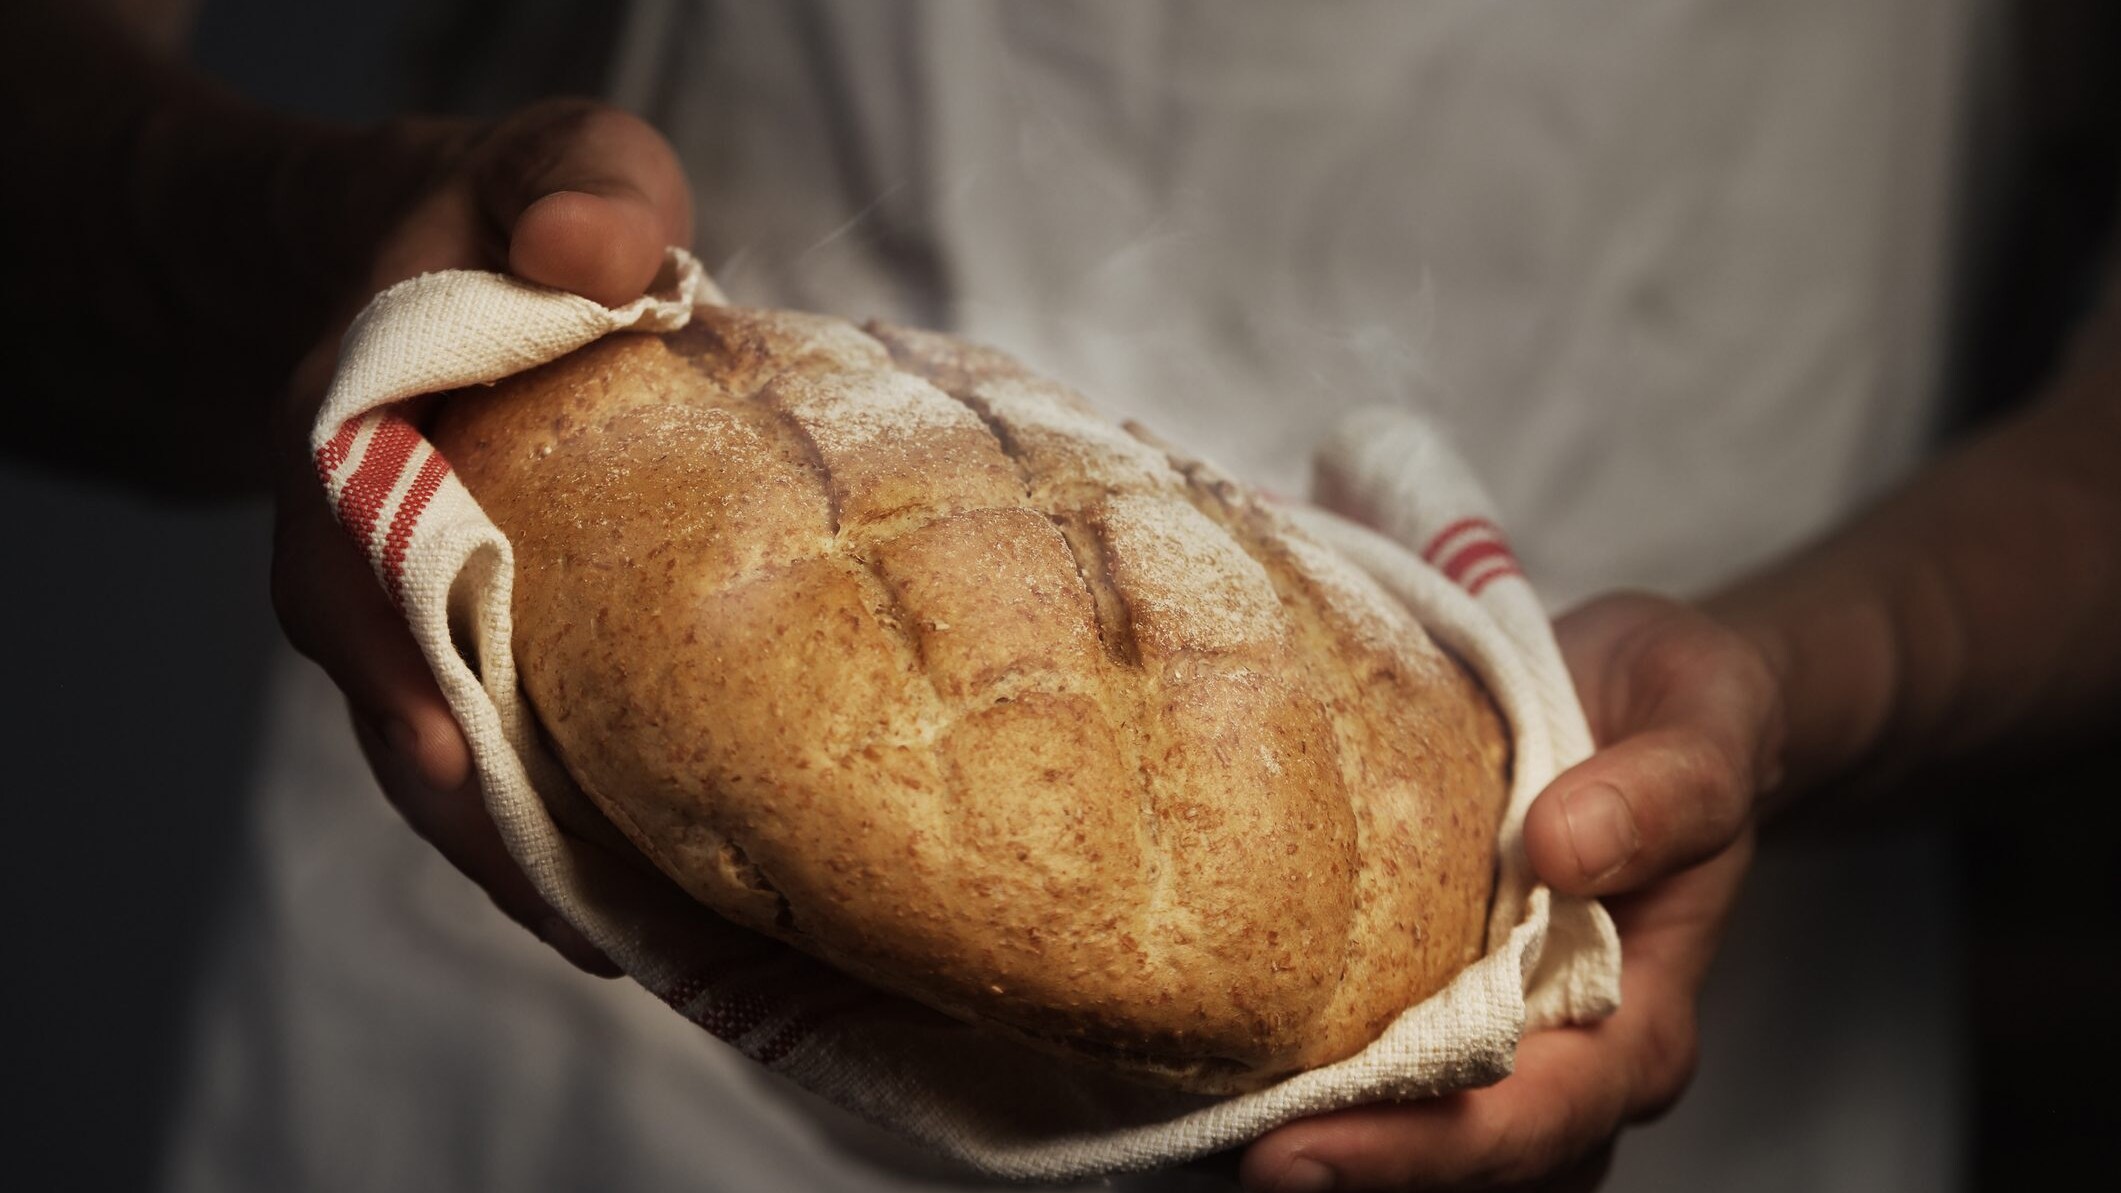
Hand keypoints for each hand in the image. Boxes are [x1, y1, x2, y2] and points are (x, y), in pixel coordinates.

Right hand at [270, 99, 692, 974]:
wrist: (442, 259)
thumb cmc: (512, 215)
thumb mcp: (553, 163)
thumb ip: (578, 182)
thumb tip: (595, 254)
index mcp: (351, 428)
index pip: (344, 549)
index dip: (391, 652)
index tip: (450, 751)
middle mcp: (355, 542)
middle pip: (387, 698)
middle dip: (472, 812)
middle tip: (577, 917)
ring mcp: (403, 607)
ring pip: (435, 751)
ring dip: (519, 853)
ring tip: (628, 947)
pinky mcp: (465, 644)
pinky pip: (489, 747)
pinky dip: (552, 824)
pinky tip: (641, 905)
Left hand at [1240, 592, 1781, 1190]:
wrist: (1663, 700)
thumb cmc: (1686, 712)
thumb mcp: (1703, 716)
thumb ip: (1664, 789)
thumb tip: (1566, 847)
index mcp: (1639, 1013)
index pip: (1535, 1116)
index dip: (1425, 1147)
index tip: (1304, 1148)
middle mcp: (1570, 1053)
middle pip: (1468, 1163)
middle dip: (1358, 1169)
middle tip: (1242, 1155)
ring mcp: (1502, 1036)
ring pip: (1422, 1141)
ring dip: (1327, 1140)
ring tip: (1210, 1127)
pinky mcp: (1440, 994)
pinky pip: (1380, 1067)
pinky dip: (1311, 1081)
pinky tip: (1223, 1060)